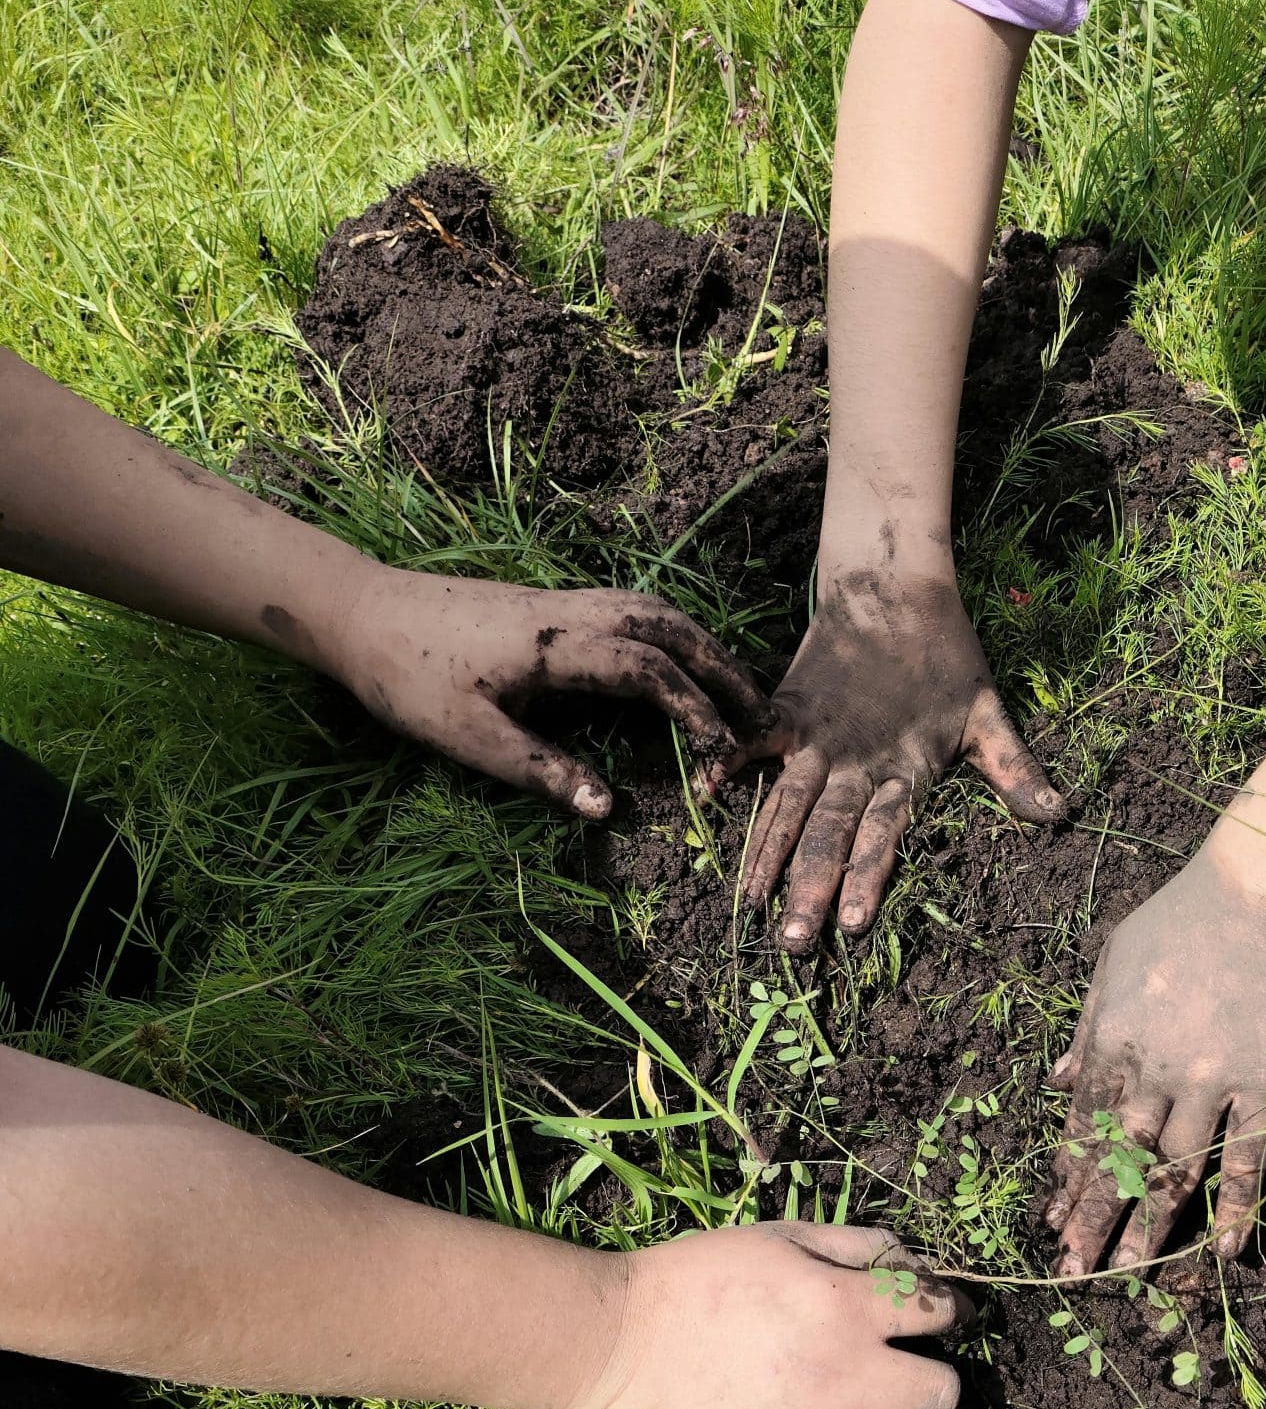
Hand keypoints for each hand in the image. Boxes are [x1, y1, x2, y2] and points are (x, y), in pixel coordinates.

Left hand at [319, 566, 768, 816]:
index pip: (646, 668)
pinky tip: (677, 662)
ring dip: (702, 647)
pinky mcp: (550, 603)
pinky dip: (671, 634)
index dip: (693, 707)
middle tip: (762, 714)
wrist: (359, 611)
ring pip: (654, 610)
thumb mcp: (469, 738)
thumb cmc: (407, 678)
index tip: (722, 749)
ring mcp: (561, 601)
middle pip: (668, 627)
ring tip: (734, 689)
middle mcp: (569, 613)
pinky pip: (631, 609)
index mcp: (554, 646)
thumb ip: (541, 770)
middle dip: (721, 670)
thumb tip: (607, 807)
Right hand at [582, 1222, 971, 1408]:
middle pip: (943, 1394)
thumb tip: (913, 1262)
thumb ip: (856, 1243)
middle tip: (922, 1381)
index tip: (947, 1318)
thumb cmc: (698, 1278)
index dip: (955, 1311)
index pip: (941, 1311)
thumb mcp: (782, 1236)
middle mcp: (847, 1376)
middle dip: (943, 1385)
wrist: (619, 1340)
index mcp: (848, 1308)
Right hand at [735, 572, 1062, 947]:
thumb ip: (1016, 769)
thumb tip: (1061, 815)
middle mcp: (857, 762)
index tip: (854, 924)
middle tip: (795, 943)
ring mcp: (819, 738)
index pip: (884, 834)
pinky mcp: (789, 710)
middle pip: (829, 834)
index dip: (868, 877)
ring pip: (789, 805)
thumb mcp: (988, 713)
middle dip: (810, 889)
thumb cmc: (947, 656)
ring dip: (768, 855)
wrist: (896, 586)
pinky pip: (754, 742)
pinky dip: (730, 763)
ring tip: (749, 905)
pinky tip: (706, 792)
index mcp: (905, 768)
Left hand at [1047, 849, 1265, 1275]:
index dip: (1068, 1179)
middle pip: (1119, 1160)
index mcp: (1115, 1041)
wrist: (1263, 889)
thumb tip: (1055, 1081)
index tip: (1053, 1222)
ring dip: (1150, 1227)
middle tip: (1073, 1272)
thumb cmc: (1181, 919)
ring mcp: (1216, 1082)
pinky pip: (1249, 1158)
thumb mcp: (1111, 963)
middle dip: (1093, 1220)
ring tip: (1130, 1276)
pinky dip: (1235, 1207)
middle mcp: (1159, 1071)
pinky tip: (1219, 1249)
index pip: (1083, 1126)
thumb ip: (1086, 1028)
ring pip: (1176, 1170)